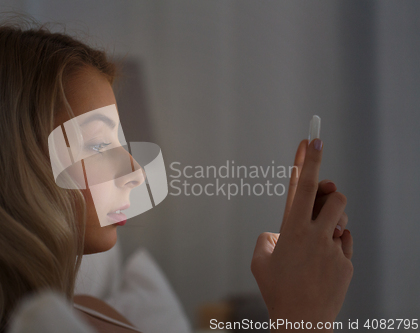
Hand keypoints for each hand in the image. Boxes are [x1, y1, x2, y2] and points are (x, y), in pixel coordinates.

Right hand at [251, 139, 352, 330]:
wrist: (301, 322)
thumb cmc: (275, 289)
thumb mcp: (259, 259)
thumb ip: (267, 237)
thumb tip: (279, 232)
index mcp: (292, 230)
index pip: (302, 186)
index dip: (309, 160)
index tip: (315, 138)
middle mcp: (315, 235)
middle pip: (335, 197)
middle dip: (330, 194)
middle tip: (322, 204)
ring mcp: (333, 249)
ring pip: (343, 218)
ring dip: (333, 221)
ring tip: (320, 239)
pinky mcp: (346, 263)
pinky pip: (345, 244)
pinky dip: (335, 246)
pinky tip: (324, 263)